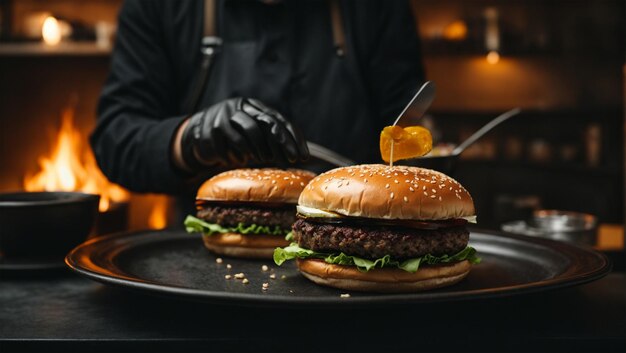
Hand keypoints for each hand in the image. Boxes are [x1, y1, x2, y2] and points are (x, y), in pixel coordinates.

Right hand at [179, 98, 308, 170]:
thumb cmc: (231, 137)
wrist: (196, 135)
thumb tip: (299, 156)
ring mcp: (224, 115)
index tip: (303, 155)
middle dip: (282, 142)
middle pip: (266, 122)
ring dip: (260, 150)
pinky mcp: (211, 128)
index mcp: (253, 106)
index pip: (278, 119)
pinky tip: (238, 160)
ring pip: (249, 131)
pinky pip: (231, 144)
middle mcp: (240, 106)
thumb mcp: (251, 134)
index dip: (292, 137)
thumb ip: (269, 139)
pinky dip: (237, 156)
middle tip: (293, 159)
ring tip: (263, 159)